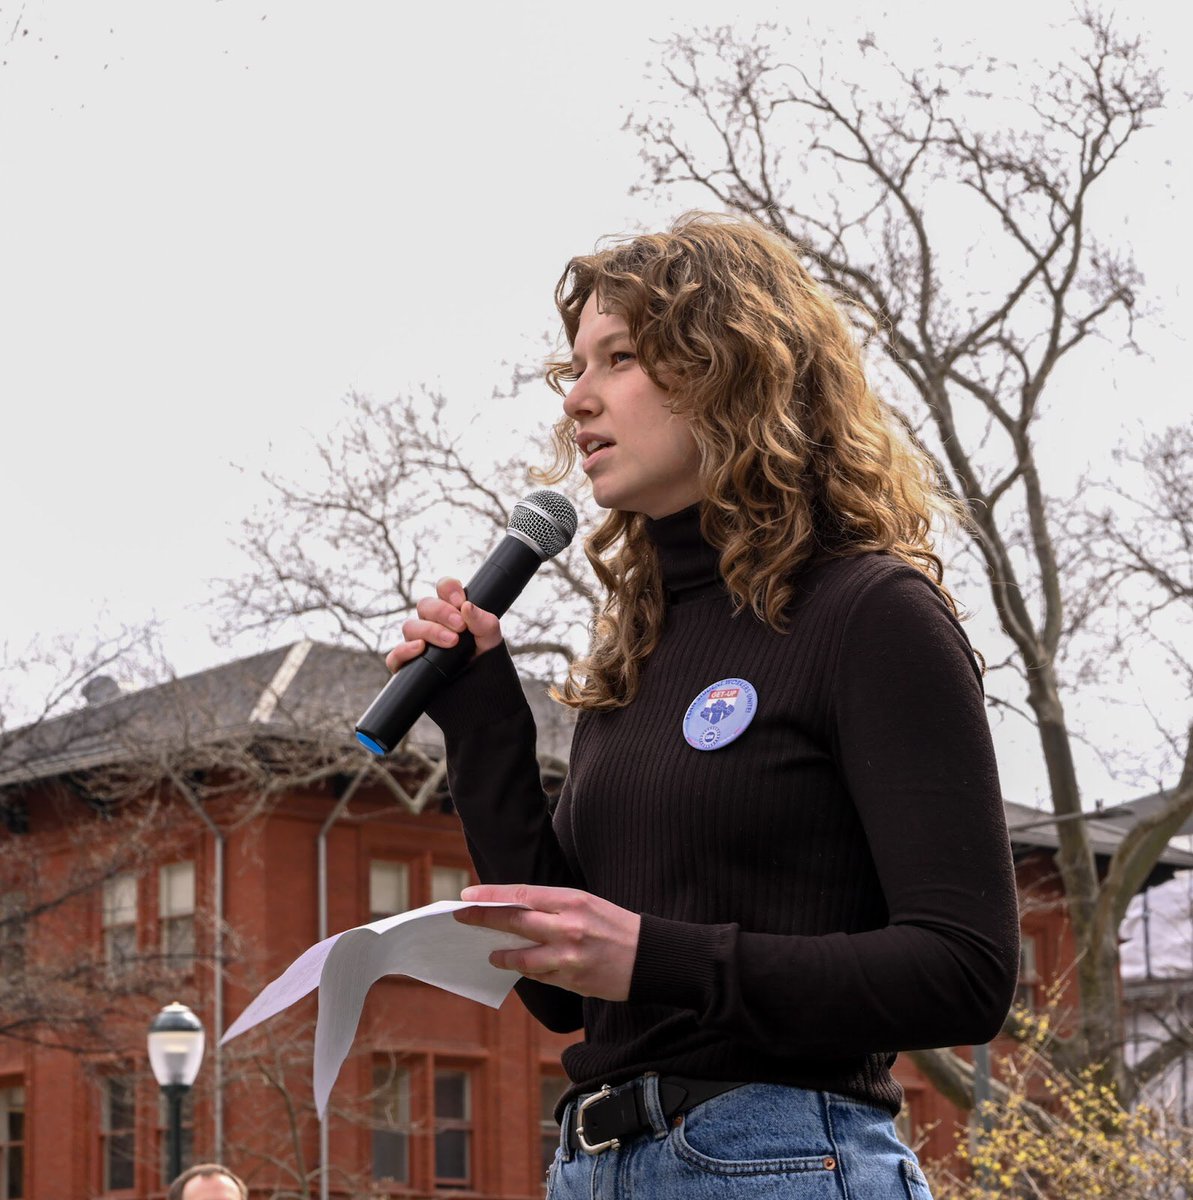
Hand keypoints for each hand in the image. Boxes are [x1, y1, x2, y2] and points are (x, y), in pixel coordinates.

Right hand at [385, 576, 502, 673]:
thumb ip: (485, 623)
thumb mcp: (492, 643)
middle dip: (441, 612)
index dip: (448, 589)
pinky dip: (404, 650)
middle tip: (460, 627)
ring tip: (450, 642)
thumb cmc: (487, 668)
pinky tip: (420, 649)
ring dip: (429, 630)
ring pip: (410, 627)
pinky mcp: (409, 668)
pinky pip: (395, 656)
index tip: (460, 601)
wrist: (482, 702)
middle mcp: (433, 626)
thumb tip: (467, 606)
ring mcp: (419, 646)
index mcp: (453, 614)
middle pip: (425, 605)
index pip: (444, 590)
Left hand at [454, 884, 640, 1001]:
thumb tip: (516, 910)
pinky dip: (528, 971)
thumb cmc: (616, 925)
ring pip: (522, 957)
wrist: (650, 956)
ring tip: (492, 955)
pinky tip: (521, 967)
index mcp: (573, 901)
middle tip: (461, 918)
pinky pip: (540, 976)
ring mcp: (569, 957)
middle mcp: (568, 927)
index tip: (467, 895)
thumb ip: (553, 907)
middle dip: (483, 920)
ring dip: (502, 956)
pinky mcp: (572, 981)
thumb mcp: (587, 903)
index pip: (522, 895)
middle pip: (515, 923)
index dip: (491, 896)